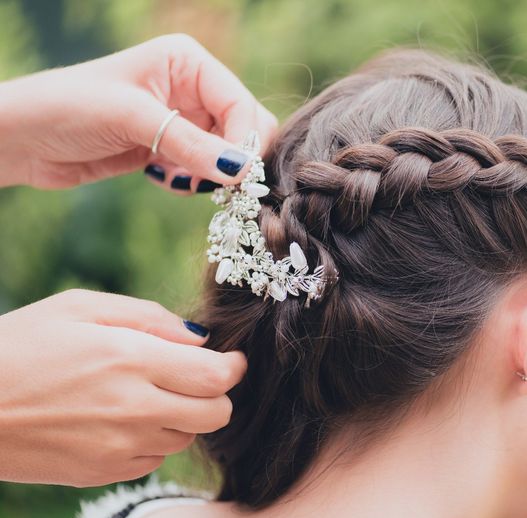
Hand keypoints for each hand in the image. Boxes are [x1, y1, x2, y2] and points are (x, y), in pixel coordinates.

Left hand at [0, 33, 277, 192]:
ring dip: (212, 176)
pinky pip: (205, 172)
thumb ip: (191, 145)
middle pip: (244, 129)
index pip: (241, 103)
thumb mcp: (132, 119)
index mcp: (188, 62)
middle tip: (217, 187)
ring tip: (179, 181)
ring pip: (228, 155)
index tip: (237, 177)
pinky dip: (193, 183)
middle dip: (235, 160)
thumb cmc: (68, 108)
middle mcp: (192, 88)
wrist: (22, 138)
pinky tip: (162, 180)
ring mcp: (183, 120)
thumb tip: (242, 171)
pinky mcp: (171, 149)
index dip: (245, 141)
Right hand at [0, 289, 246, 486]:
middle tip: (195, 378)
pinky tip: (124, 419)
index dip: (234, 367)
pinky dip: (153, 439)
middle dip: (217, 394)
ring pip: (189, 437)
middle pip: (217, 413)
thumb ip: (148, 316)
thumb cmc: (21, 345)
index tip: (230, 360)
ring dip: (184, 416)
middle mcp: (133, 407)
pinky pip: (155, 458)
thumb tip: (199, 338)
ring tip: (149, 394)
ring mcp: (119, 446)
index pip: (218, 376)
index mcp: (131, 359)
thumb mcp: (80, 307)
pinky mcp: (103, 472)